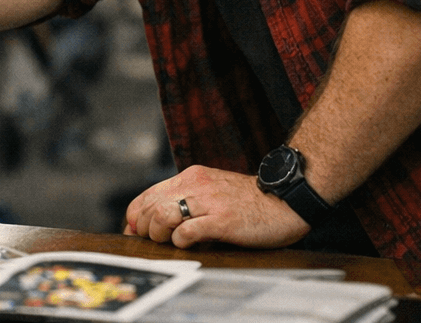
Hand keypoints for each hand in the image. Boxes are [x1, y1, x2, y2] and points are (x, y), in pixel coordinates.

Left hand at [123, 165, 310, 248]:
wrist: (286, 201)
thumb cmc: (250, 202)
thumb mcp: (212, 191)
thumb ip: (187, 200)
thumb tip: (156, 222)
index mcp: (190, 177)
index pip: (146, 194)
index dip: (134, 216)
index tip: (134, 232)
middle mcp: (195, 184)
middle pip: (149, 206)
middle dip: (143, 227)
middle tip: (152, 241)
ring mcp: (208, 201)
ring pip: (162, 215)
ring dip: (159, 234)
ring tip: (169, 241)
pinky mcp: (222, 220)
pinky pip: (187, 231)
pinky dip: (180, 241)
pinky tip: (188, 243)